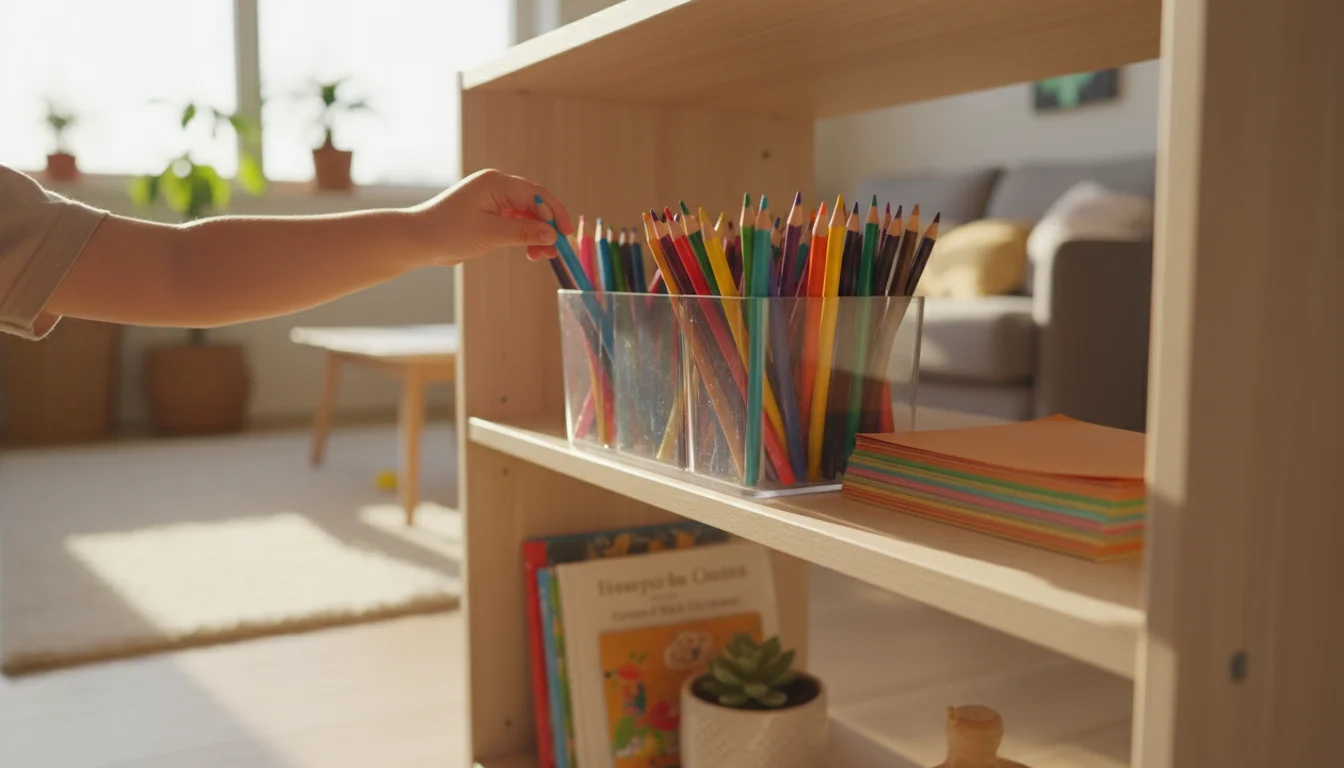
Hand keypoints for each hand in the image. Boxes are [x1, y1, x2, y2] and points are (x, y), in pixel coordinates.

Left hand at [412, 168, 573, 264]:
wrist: (418, 240)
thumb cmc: (447, 232)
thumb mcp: (490, 234)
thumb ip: (523, 232)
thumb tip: (552, 233)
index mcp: (495, 183)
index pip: (536, 194)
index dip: (555, 213)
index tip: (565, 234)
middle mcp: (496, 186)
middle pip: (534, 203)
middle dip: (548, 225)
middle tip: (557, 248)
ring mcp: (492, 199)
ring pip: (526, 214)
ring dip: (537, 233)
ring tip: (543, 255)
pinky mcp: (488, 213)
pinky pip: (515, 221)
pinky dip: (524, 235)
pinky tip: (530, 251)